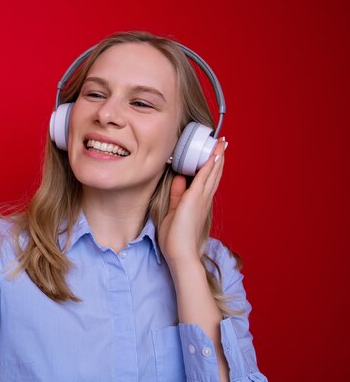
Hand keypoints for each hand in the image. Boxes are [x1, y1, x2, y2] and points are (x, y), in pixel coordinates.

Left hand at [158, 138, 226, 264]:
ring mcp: (200, 199)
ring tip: (221, 143)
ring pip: (211, 173)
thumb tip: (178, 178)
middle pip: (213, 174)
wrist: (180, 254)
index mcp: (198, 202)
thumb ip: (177, 194)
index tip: (215, 153)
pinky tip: (214, 154)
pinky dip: (209, 165)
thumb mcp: (173, 210)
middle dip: (217, 157)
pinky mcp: (194, 199)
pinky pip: (204, 178)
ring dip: (216, 157)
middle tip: (222, 143)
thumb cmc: (176, 238)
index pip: (207, 180)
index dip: (212, 166)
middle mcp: (203, 199)